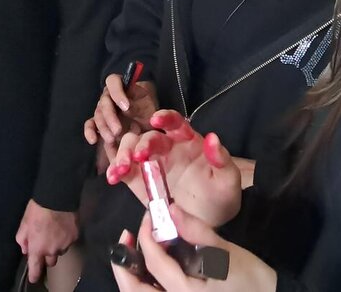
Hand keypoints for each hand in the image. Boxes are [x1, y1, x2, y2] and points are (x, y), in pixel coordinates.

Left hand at [15, 200, 76, 283]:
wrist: (57, 198)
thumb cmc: (37, 210)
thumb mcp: (24, 223)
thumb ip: (22, 239)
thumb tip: (25, 249)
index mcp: (38, 248)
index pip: (35, 268)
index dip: (34, 275)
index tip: (33, 278)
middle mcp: (52, 250)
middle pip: (50, 261)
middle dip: (47, 256)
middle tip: (45, 244)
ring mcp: (65, 244)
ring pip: (61, 251)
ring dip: (57, 246)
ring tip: (55, 232)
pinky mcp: (75, 237)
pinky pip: (69, 241)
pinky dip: (65, 237)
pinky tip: (63, 226)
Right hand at [84, 74, 157, 158]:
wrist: (147, 125)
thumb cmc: (148, 110)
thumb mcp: (148, 106)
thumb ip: (138, 105)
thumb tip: (127, 108)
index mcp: (122, 86)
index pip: (113, 81)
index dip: (117, 92)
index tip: (126, 107)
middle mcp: (109, 96)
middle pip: (104, 102)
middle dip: (110, 117)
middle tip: (118, 130)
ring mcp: (103, 109)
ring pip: (98, 115)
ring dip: (103, 127)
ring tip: (112, 139)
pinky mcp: (99, 122)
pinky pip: (91, 125)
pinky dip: (90, 132)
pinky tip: (93, 140)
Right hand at [105, 112, 244, 227]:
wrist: (207, 223)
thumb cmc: (220, 197)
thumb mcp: (228, 180)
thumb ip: (222, 159)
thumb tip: (213, 137)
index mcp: (187, 140)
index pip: (175, 123)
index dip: (165, 117)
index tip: (156, 120)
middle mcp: (167, 147)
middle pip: (148, 137)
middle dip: (140, 143)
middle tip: (137, 157)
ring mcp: (150, 163)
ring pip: (131, 148)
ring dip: (123, 154)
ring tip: (121, 169)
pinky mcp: (139, 179)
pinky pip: (124, 170)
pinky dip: (115, 170)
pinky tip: (112, 178)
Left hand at [111, 207, 275, 291]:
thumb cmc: (252, 282)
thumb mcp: (227, 254)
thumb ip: (196, 231)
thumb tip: (170, 209)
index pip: (153, 263)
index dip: (145, 236)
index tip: (148, 216)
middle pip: (134, 290)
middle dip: (123, 264)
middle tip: (127, 239)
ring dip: (133, 277)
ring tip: (135, 253)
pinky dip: (147, 284)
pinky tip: (151, 269)